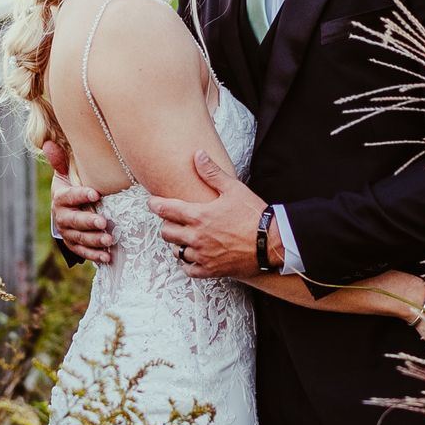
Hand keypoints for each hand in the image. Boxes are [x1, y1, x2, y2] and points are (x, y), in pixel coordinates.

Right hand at [46, 138, 113, 264]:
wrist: (66, 211)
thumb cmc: (70, 189)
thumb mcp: (65, 175)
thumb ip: (60, 161)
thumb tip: (48, 142)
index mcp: (60, 199)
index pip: (69, 197)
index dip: (81, 195)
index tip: (95, 193)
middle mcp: (62, 218)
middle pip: (75, 220)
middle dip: (89, 222)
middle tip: (104, 222)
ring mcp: (68, 233)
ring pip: (80, 238)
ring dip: (95, 240)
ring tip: (110, 240)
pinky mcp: (74, 246)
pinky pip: (84, 252)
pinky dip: (95, 255)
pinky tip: (107, 257)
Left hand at [148, 151, 263, 277]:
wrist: (271, 242)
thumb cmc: (253, 213)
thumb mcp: (233, 188)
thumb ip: (211, 172)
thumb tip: (197, 155)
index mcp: (198, 216)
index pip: (166, 209)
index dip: (155, 204)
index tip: (153, 202)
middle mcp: (196, 237)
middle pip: (166, 232)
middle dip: (167, 224)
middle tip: (173, 220)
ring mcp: (202, 255)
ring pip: (176, 251)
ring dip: (178, 243)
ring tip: (185, 237)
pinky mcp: (211, 270)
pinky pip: (188, 270)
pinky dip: (187, 263)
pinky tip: (193, 256)